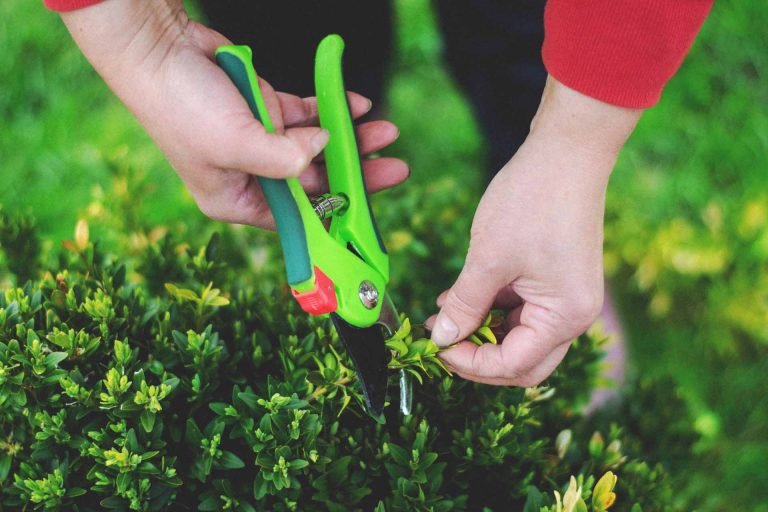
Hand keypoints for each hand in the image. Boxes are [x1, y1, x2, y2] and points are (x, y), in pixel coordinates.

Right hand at [60, 0, 407, 228]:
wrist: (158, 50)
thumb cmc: (180, 105)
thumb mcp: (234, 143)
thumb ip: (282, 159)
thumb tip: (321, 151)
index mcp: (238, 200)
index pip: (297, 217)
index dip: (336, 214)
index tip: (371, 212)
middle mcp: (252, 176)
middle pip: (315, 182)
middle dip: (354, 172)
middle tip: (394, 168)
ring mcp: (261, 141)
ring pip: (317, 146)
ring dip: (351, 138)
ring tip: (386, 131)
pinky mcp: (266, 110)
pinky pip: (308, 114)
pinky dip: (331, 109)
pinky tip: (357, 106)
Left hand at [427, 77, 641, 385]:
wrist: (567, 150)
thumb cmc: (531, 201)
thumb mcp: (488, 258)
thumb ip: (464, 304)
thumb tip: (441, 337)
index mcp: (565, 317)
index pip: (513, 365)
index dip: (470, 363)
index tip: (436, 347)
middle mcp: (574, 315)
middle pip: (522, 361)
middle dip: (480, 357)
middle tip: (442, 342)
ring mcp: (568, 297)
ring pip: (520, 336)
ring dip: (482, 332)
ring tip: (441, 315)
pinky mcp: (558, 280)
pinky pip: (523, 310)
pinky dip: (492, 309)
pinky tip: (459, 297)